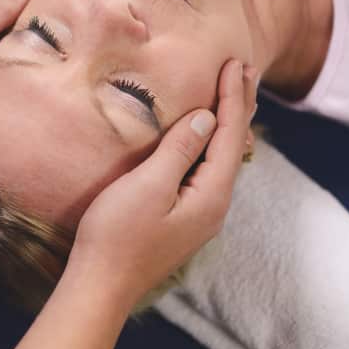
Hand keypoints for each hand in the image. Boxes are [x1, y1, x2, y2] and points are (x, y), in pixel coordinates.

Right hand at [65, 59, 258, 311]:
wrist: (101, 284)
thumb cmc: (118, 235)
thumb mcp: (148, 186)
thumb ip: (179, 150)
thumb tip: (206, 118)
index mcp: (211, 195)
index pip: (230, 136)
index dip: (232, 97)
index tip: (235, 63)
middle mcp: (214, 206)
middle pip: (234, 146)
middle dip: (239, 106)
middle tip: (248, 70)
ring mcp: (200, 214)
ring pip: (223, 158)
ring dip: (229, 123)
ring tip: (236, 96)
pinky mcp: (184, 218)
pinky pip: (209, 169)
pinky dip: (213, 143)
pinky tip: (208, 139)